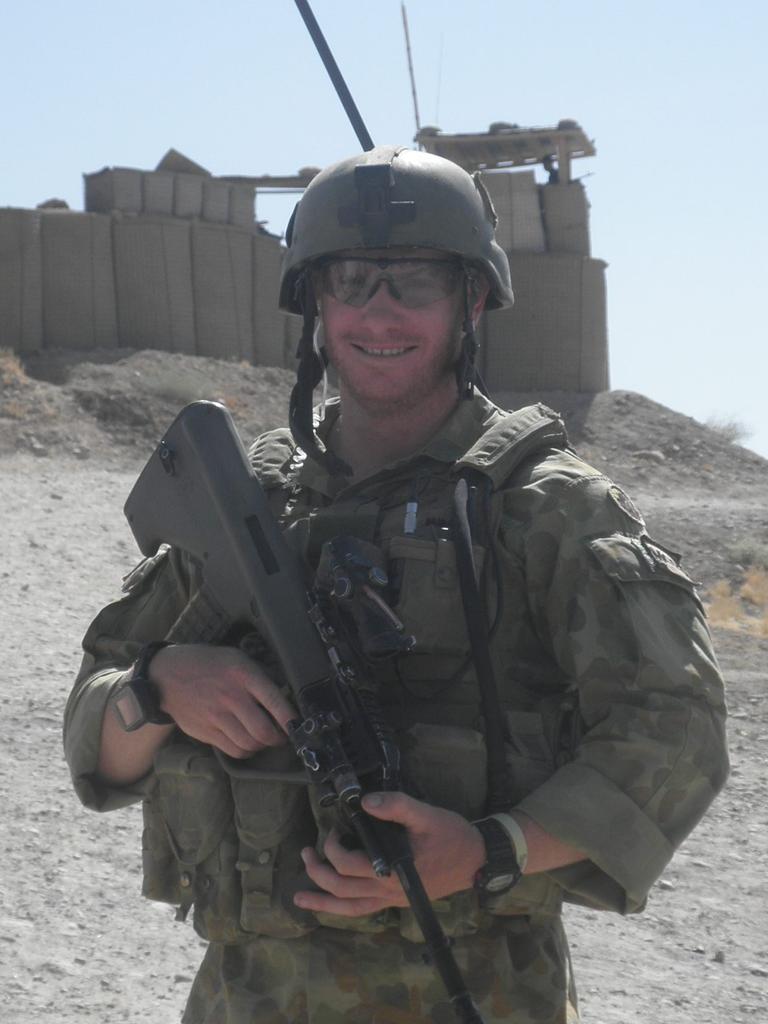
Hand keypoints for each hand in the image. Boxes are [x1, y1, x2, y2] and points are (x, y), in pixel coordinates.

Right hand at [151, 644, 295, 757]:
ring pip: (249, 744)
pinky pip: (233, 750)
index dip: (290, 719)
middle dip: (278, 738)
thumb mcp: (237, 658)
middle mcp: (231, 697)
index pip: (275, 702)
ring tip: (264, 740)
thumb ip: (259, 676)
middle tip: (282, 737)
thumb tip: (283, 695)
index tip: (297, 726)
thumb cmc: (208, 664)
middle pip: (263, 731)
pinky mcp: (206, 732)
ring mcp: (217, 717)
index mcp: (243, 675)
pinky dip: (245, 751)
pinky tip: (247, 743)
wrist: (168, 675)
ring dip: (261, 746)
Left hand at [293, 791, 485, 917]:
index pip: (349, 865)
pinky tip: (332, 906)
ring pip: (349, 907)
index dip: (333, 848)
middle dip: (318, 873)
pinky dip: (343, 909)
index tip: (333, 830)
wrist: (476, 860)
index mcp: (392, 871)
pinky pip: (363, 910)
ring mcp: (391, 899)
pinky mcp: (396, 900)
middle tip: (305, 854)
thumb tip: (366, 800)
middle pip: (341, 889)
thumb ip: (396, 805)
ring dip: (323, 900)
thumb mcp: (426, 814)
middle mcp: (387, 890)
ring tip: (301, 895)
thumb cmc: (452, 836)